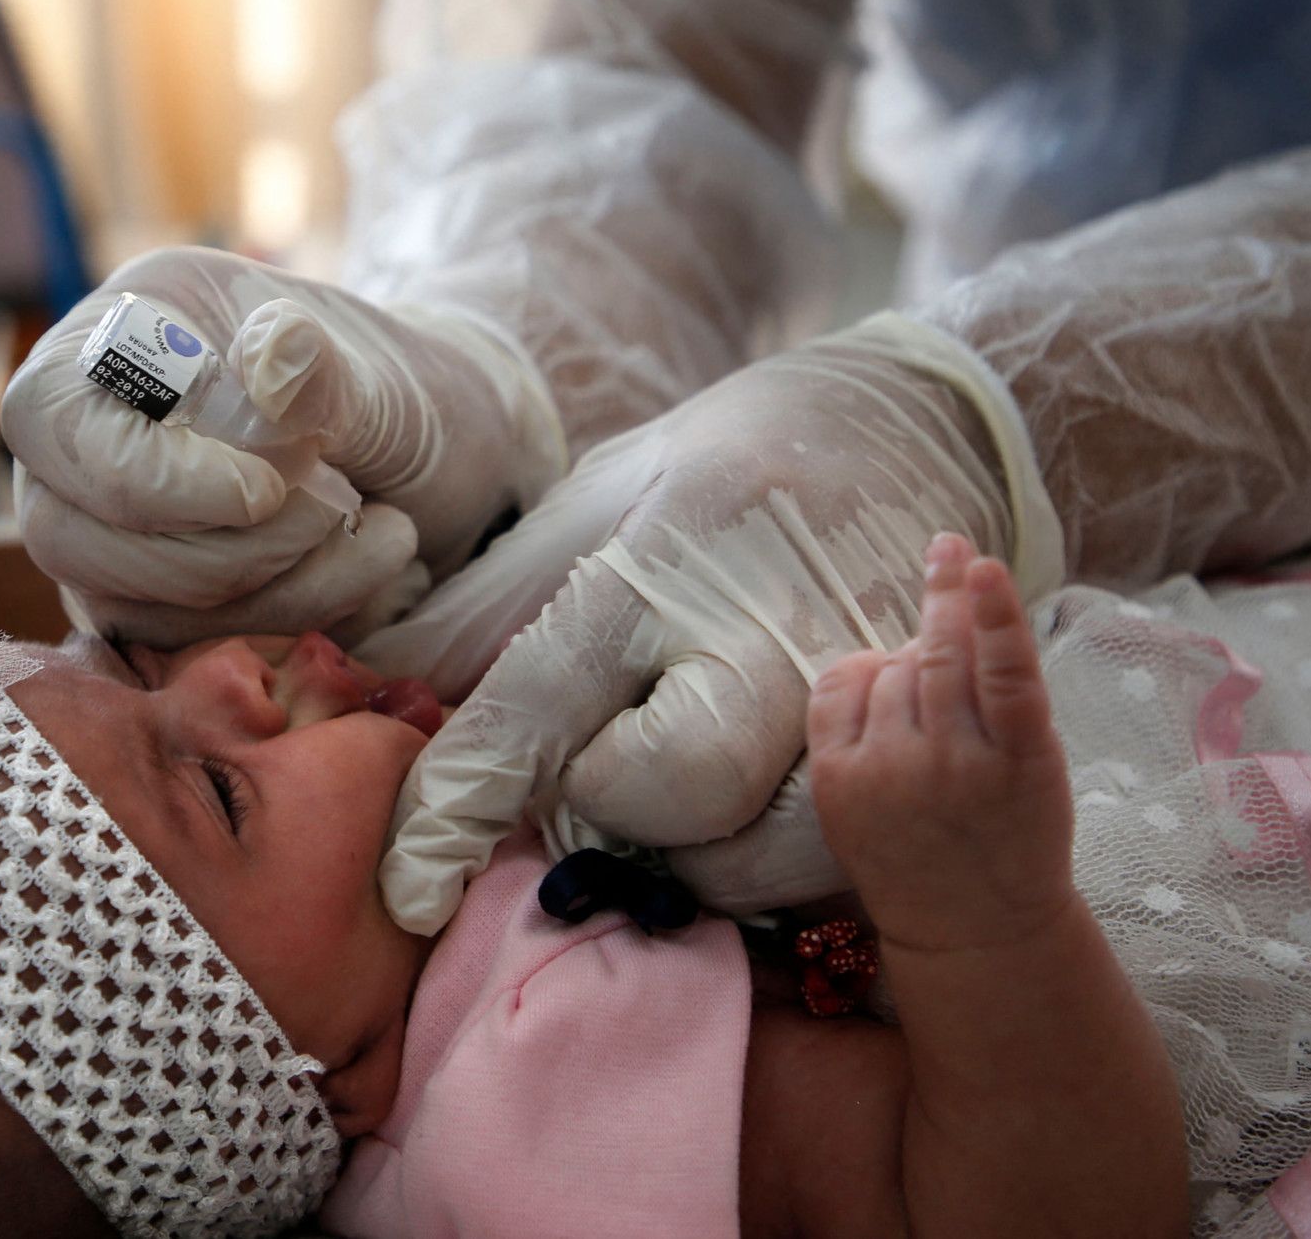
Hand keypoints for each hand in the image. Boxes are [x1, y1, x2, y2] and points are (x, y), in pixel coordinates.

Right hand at [2, 247, 562, 647]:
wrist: (450, 463)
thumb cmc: (408, 397)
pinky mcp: (148, 600)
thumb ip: (325, 373)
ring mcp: (107, 524)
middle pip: (69, 532)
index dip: (149, 476)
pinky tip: (365, 569)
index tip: (267, 492)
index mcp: (126, 332)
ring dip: (275, 589)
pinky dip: (289, 622)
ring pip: (128, 603)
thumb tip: (272, 353)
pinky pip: (182, 646)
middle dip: (224, 551)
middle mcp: (89, 433)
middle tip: (340, 511)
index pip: (52, 418)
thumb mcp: (387, 376)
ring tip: (381, 531)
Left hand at [375, 313, 1062, 932]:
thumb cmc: (733, 467)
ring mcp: (864, 692)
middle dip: (614, 801)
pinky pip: (838, 865)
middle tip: (612, 760)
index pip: (540, 700)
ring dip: (698, 851)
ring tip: (689, 785)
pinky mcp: (939, 741)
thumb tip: (371, 678)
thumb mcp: (602, 497)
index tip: (410, 888)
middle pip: (672, 791)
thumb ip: (491, 604)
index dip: (459, 802)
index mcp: (662, 555)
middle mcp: (767, 626)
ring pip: (763, 854)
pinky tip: (760, 806)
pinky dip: (778, 865)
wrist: (925, 421)